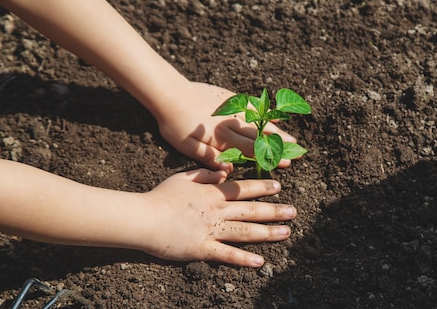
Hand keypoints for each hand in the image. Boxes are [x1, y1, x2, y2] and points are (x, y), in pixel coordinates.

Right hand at [139, 169, 295, 266]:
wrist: (143, 218)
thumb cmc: (160, 197)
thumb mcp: (184, 178)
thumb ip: (206, 175)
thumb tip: (225, 173)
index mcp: (212, 193)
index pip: (243, 188)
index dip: (262, 187)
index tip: (278, 186)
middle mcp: (217, 210)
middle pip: (251, 210)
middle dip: (275, 210)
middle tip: (293, 212)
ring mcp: (212, 230)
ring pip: (245, 231)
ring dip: (268, 232)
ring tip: (286, 233)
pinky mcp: (203, 249)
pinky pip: (227, 255)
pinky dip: (244, 259)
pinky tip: (260, 262)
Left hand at [157, 82, 296, 170]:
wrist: (169, 93)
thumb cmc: (175, 124)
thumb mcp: (187, 147)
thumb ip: (209, 159)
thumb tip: (229, 171)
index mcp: (223, 139)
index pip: (251, 150)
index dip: (269, 157)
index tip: (286, 162)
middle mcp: (232, 124)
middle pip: (260, 137)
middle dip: (279, 146)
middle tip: (297, 152)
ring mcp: (232, 109)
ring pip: (259, 122)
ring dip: (276, 130)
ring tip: (291, 137)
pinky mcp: (228, 98)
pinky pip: (251, 105)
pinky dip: (264, 111)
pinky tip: (273, 114)